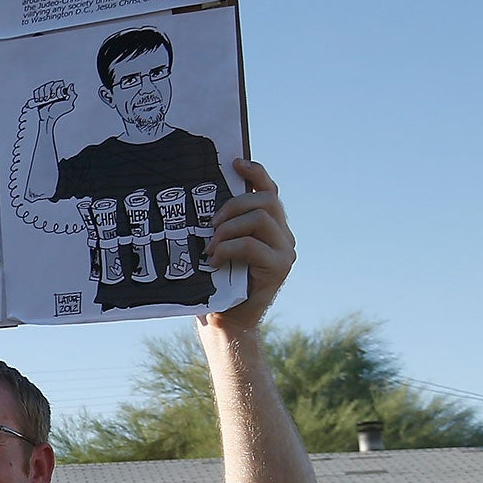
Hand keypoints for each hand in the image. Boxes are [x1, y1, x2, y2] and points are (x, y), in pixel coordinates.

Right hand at [27, 79, 74, 120]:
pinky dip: (37, 95)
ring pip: (43, 87)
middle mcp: (54, 90)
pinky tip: (39, 100)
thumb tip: (71, 85)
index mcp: (61, 90)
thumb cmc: (59, 112)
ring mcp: (46, 92)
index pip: (58, 83)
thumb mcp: (68, 104)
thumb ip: (72, 95)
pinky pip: (37, 90)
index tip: (57, 97)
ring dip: (43, 94)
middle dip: (49, 92)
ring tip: (44, 101)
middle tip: (49, 99)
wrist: (48, 117)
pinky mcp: (39, 95)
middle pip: (50, 84)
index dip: (56, 89)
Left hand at [197, 160, 292, 331]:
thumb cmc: (215, 281)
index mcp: (269, 225)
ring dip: (229, 229)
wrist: (225, 318)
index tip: (235, 163)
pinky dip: (229, 248)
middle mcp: (283, 234)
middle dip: (234, 205)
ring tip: (211, 246)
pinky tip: (215, 260)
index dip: (256, 172)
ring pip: (261, 219)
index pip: (268, 189)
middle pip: (267, 200)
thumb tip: (198, 195)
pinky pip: (253, 245)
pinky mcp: (280, 267)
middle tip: (211, 225)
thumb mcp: (216, 245)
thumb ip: (220, 224)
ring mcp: (285, 250)